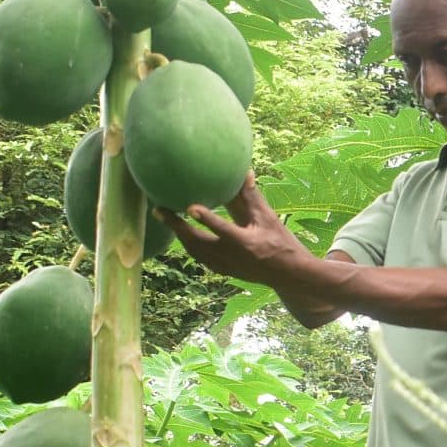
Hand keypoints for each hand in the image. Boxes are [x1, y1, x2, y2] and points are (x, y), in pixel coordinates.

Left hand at [159, 174, 309, 286]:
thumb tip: (245, 171)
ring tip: (165, 217)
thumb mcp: (268, 218)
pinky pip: (200, 257)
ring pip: (195, 251)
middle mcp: (232, 257)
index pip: (223, 229)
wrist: (287, 275)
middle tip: (159, 208)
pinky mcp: (224, 271)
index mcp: (246, 243)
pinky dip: (189, 244)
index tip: (190, 207)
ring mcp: (226, 266)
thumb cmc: (281, 243)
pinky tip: (181, 233)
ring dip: (179, 234)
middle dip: (176, 225)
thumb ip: (252, 196)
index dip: (207, 218)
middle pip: (197, 242)